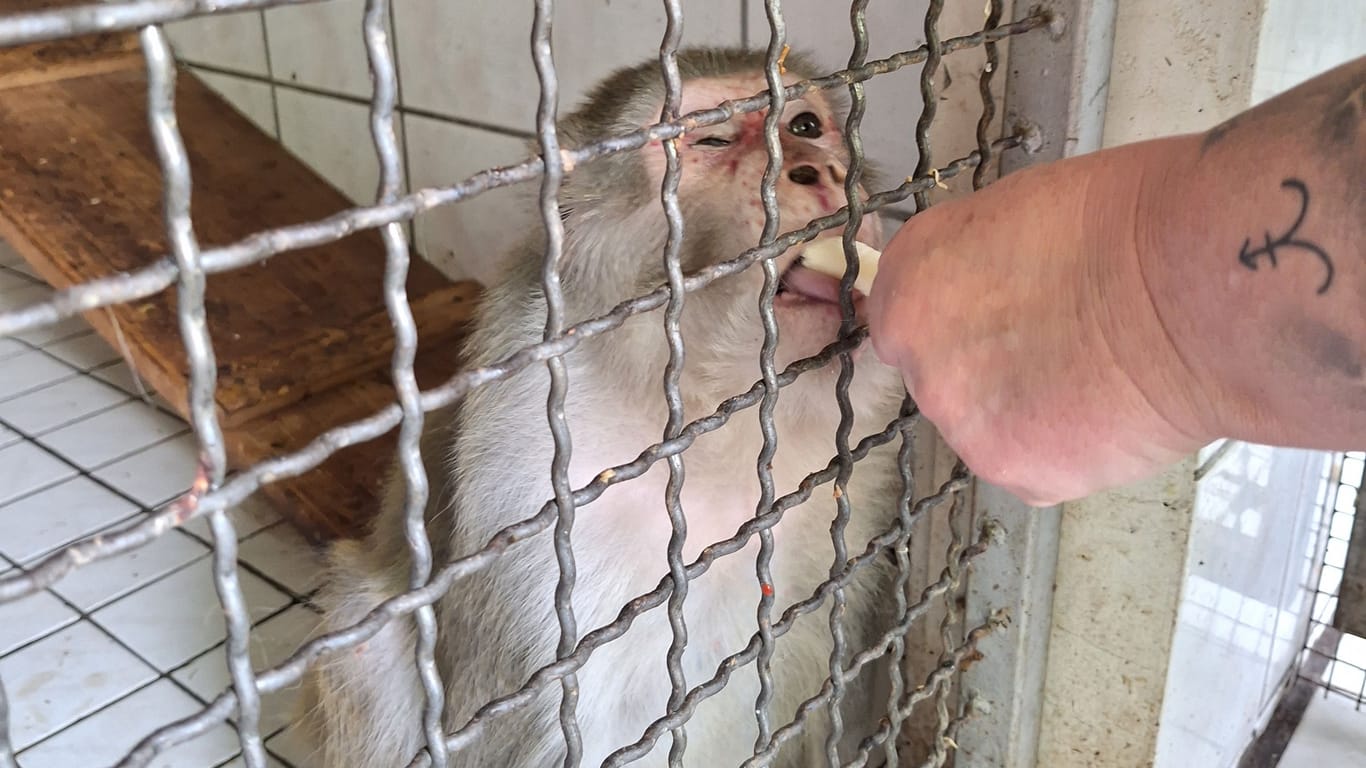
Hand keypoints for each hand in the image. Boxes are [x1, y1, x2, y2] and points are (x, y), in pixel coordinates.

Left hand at [866, 140, 1216, 505]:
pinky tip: (1113, 410)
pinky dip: (1069, 449)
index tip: (997, 318)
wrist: (1196, 286)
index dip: (956, 319)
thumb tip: (979, 291)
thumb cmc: (1127, 223)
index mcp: (909, 282)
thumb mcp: (1016, 214)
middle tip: (1060, 346)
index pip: (901, 319)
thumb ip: (973, 264)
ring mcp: (963, 423)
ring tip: (1098, 375)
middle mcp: (919, 358)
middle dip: (991, 368)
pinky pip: (1034, 466)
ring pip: (988, 427)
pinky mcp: (1017, 473)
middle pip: (942, 377)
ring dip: (1028, 413)